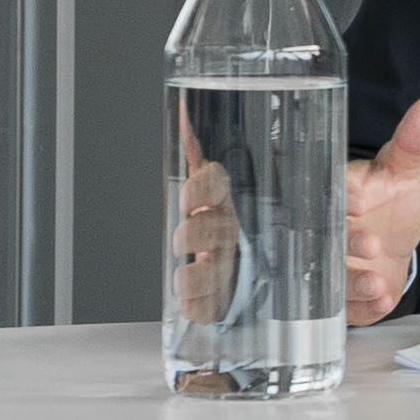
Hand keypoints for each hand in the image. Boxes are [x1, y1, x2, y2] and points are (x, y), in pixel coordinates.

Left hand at [172, 153, 241, 328]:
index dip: (202, 188)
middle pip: (221, 227)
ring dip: (195, 274)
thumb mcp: (206, 194)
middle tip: (181, 242)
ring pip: (217, 269)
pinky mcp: (221, 301)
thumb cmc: (216, 233)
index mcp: (223, 204)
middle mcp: (230, 236)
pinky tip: (187, 304)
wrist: (238, 285)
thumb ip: (195, 154)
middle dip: (196, 234)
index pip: (217, 182)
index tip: (186, 200)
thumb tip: (183, 113)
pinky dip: (195, 305)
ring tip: (182, 277)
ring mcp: (229, 268)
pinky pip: (209, 306)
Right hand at [344, 97, 419, 325]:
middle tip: (369, 244)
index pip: (326, 193)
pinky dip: (362, 307)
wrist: (395, 244)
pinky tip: (380, 302)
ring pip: (328, 277)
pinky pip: (344, 305)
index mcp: (334, 194)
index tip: (359, 202)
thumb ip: (414, 143)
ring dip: (351, 282)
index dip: (341, 198)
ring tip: (377, 283)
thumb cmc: (391, 202)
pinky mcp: (342, 295)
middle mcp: (322, 231)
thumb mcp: (406, 171)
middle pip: (321, 239)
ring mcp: (329, 265)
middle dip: (344, 243)